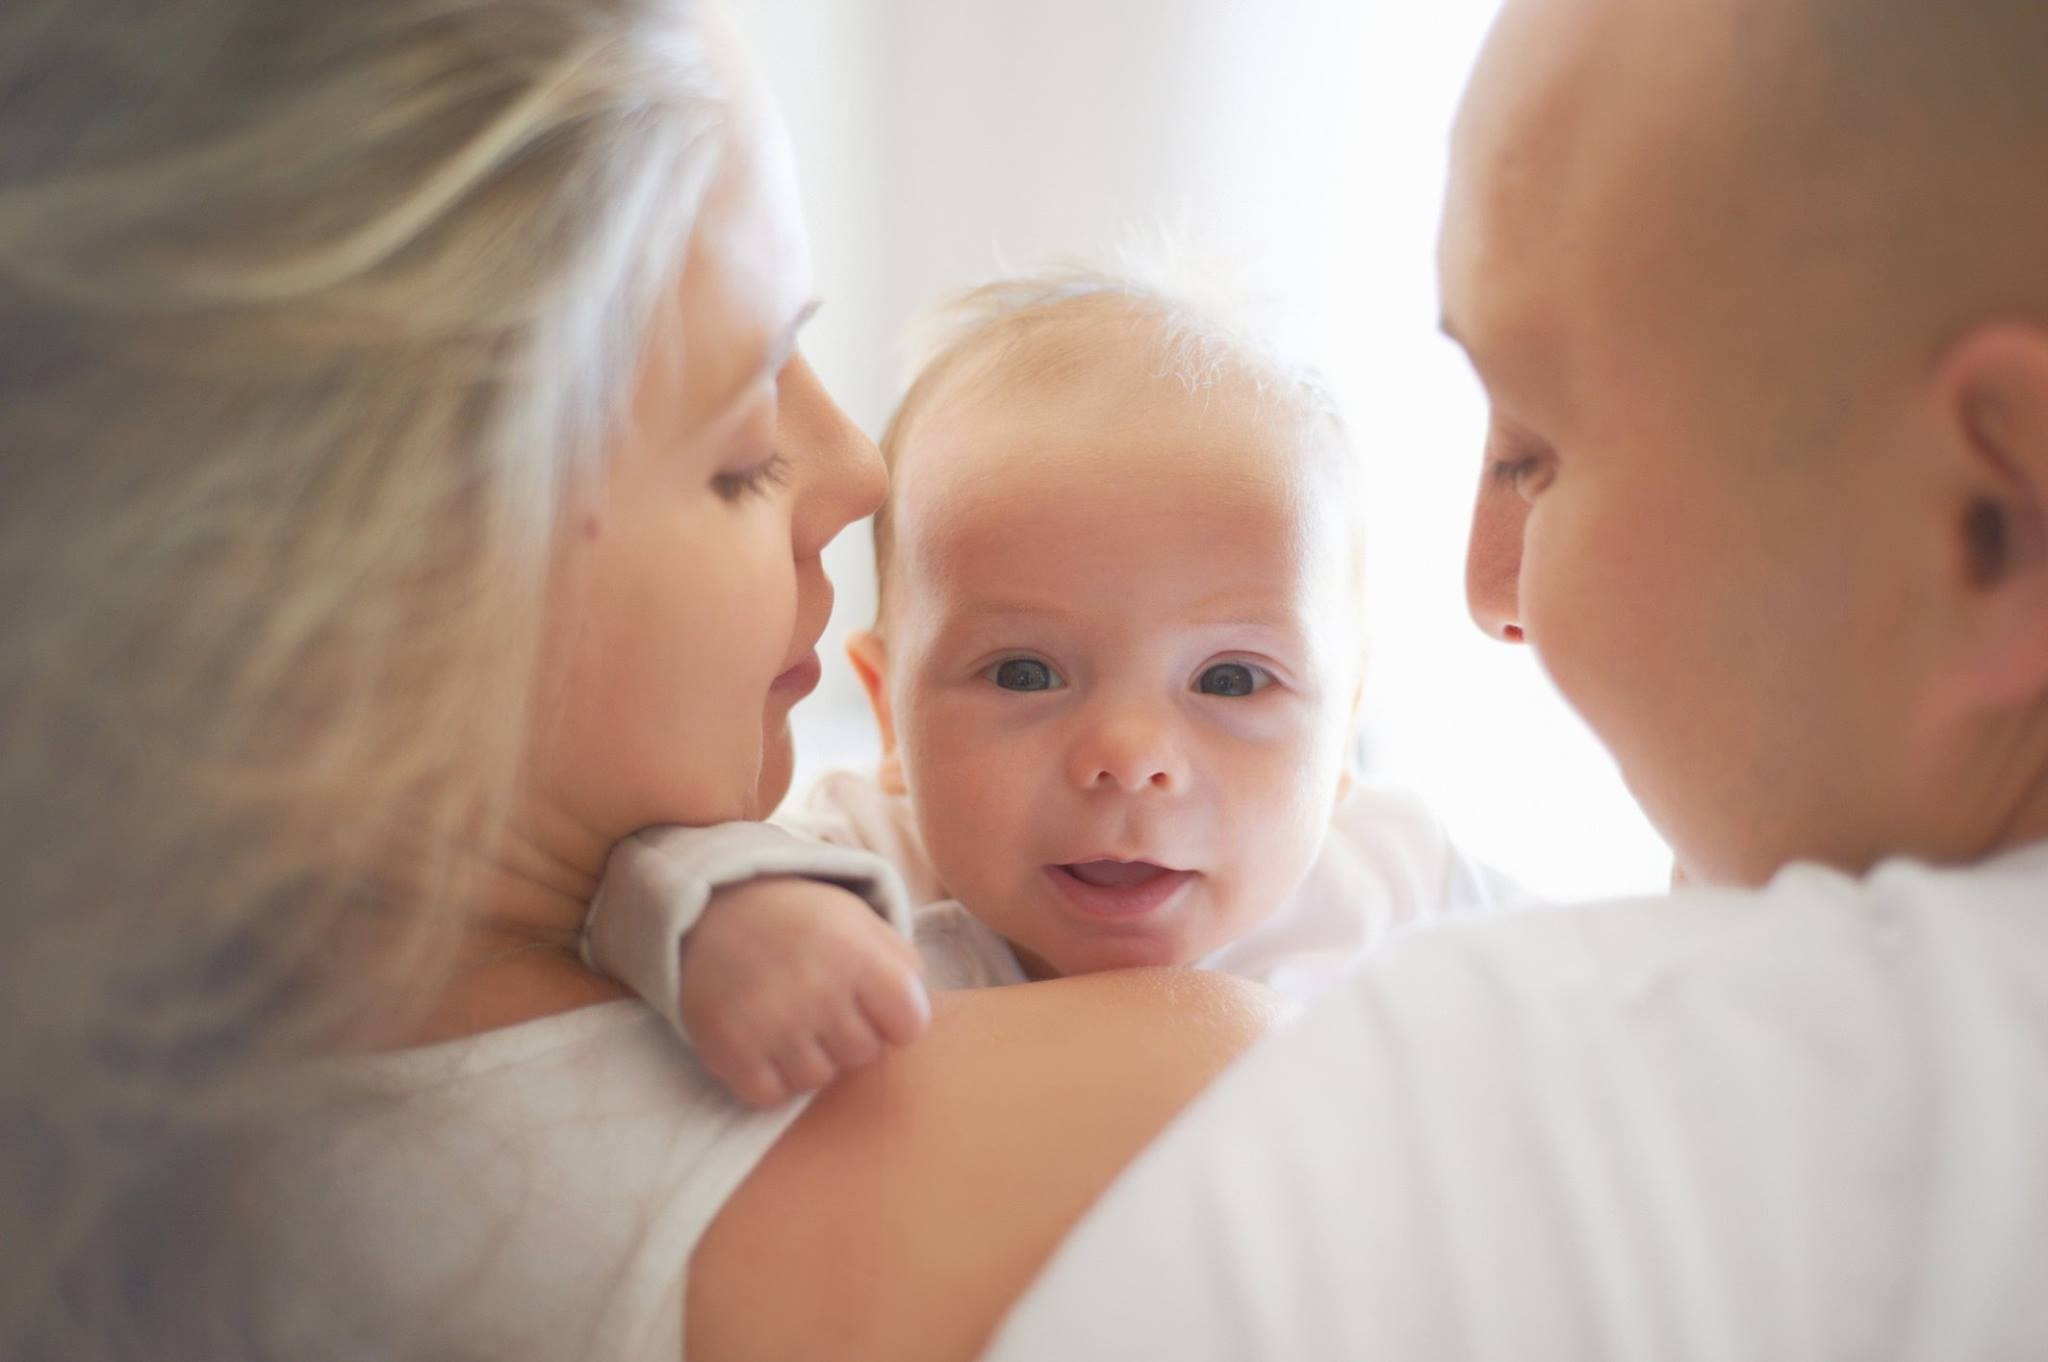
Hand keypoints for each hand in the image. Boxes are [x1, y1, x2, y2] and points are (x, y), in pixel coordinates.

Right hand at [679, 876, 929, 1107]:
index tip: (874, 1002)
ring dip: (808, 1055)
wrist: (713, 912)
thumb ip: (903, 965)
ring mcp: (770, 1023)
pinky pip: (773, 1095)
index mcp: (854, 953)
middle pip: (864, 1054)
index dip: (896, 1018)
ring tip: (789, 1015)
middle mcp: (815, 989)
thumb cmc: (801, 922)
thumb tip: (918, 1020)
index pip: (910, 1025)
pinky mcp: (730, 1051)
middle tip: (820, 1000)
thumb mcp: (860, 920)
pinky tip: (762, 1038)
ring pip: (819, 1079)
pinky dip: (770, 1075)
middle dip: (850, 1033)